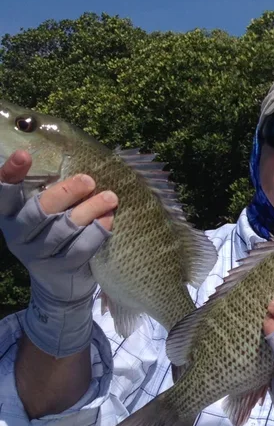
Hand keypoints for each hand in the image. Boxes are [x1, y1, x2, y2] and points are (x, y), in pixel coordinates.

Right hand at [0, 151, 115, 356]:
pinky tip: (110, 219)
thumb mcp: (46, 208)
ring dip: (89, 210)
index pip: (3, 193)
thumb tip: (69, 145)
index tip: (24, 154)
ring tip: (111, 196)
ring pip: (64, 229)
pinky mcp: (61, 269)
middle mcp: (18, 234)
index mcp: (9, 214)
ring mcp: (38, 254)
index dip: (10, 174)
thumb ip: (50, 184)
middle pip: (38, 211)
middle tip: (88, 179)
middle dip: (64, 192)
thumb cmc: (54, 229)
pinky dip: (97, 232)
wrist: (61, 281)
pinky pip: (81, 249)